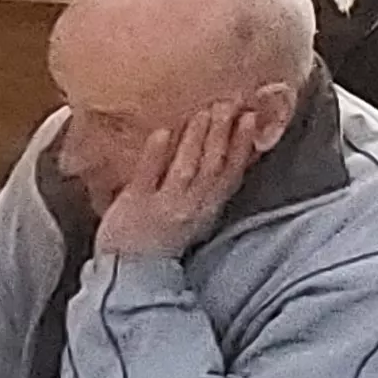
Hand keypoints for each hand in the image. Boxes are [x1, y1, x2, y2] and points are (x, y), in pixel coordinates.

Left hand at [95, 94, 281, 257]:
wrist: (127, 274)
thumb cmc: (159, 242)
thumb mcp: (193, 216)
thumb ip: (205, 188)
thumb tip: (221, 153)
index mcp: (207, 208)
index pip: (231, 173)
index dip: (242, 145)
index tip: (250, 117)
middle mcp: (191, 206)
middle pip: (212, 165)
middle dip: (223, 132)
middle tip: (229, 103)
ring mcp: (163, 206)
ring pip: (187, 168)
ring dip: (197, 139)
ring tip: (204, 112)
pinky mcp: (134, 205)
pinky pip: (148, 177)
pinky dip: (157, 154)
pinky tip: (163, 132)